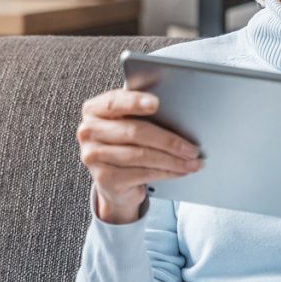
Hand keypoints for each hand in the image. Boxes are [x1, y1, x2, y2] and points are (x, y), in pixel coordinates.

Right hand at [77, 88, 201, 224]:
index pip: (114, 102)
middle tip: (191, 147)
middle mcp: (88, 132)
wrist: (113, 180)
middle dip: (168, 140)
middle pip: (134, 132)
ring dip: (172, 160)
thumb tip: (176, 112)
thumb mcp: (128, 122)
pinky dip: (166, 172)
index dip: (135, 102)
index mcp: (94, 110)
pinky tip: (180, 171)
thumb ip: (140, 113)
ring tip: (192, 161)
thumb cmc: (125, 143)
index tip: (156, 103)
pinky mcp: (104, 178)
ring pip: (141, 155)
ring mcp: (93, 156)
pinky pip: (142, 173)